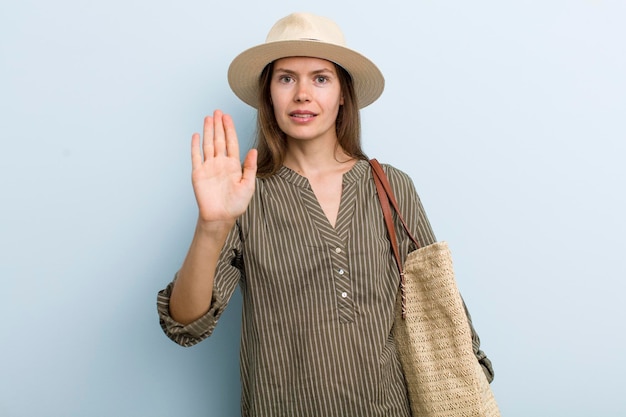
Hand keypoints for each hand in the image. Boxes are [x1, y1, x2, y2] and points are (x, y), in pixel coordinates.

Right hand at [191, 110, 256, 226]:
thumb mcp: (248, 185)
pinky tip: (196, 135)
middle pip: (219, 140)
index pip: (231, 142)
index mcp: (233, 165)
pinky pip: (196, 157)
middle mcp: (221, 163)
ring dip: (208, 131)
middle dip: (219, 125)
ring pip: (208, 145)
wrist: (221, 217)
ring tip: (208, 118)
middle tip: (218, 111)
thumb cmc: (236, 204)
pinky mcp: (198, 173)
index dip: (229, 129)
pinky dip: (195, 146)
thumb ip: (250, 167)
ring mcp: (209, 167)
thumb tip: (253, 150)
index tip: (227, 117)